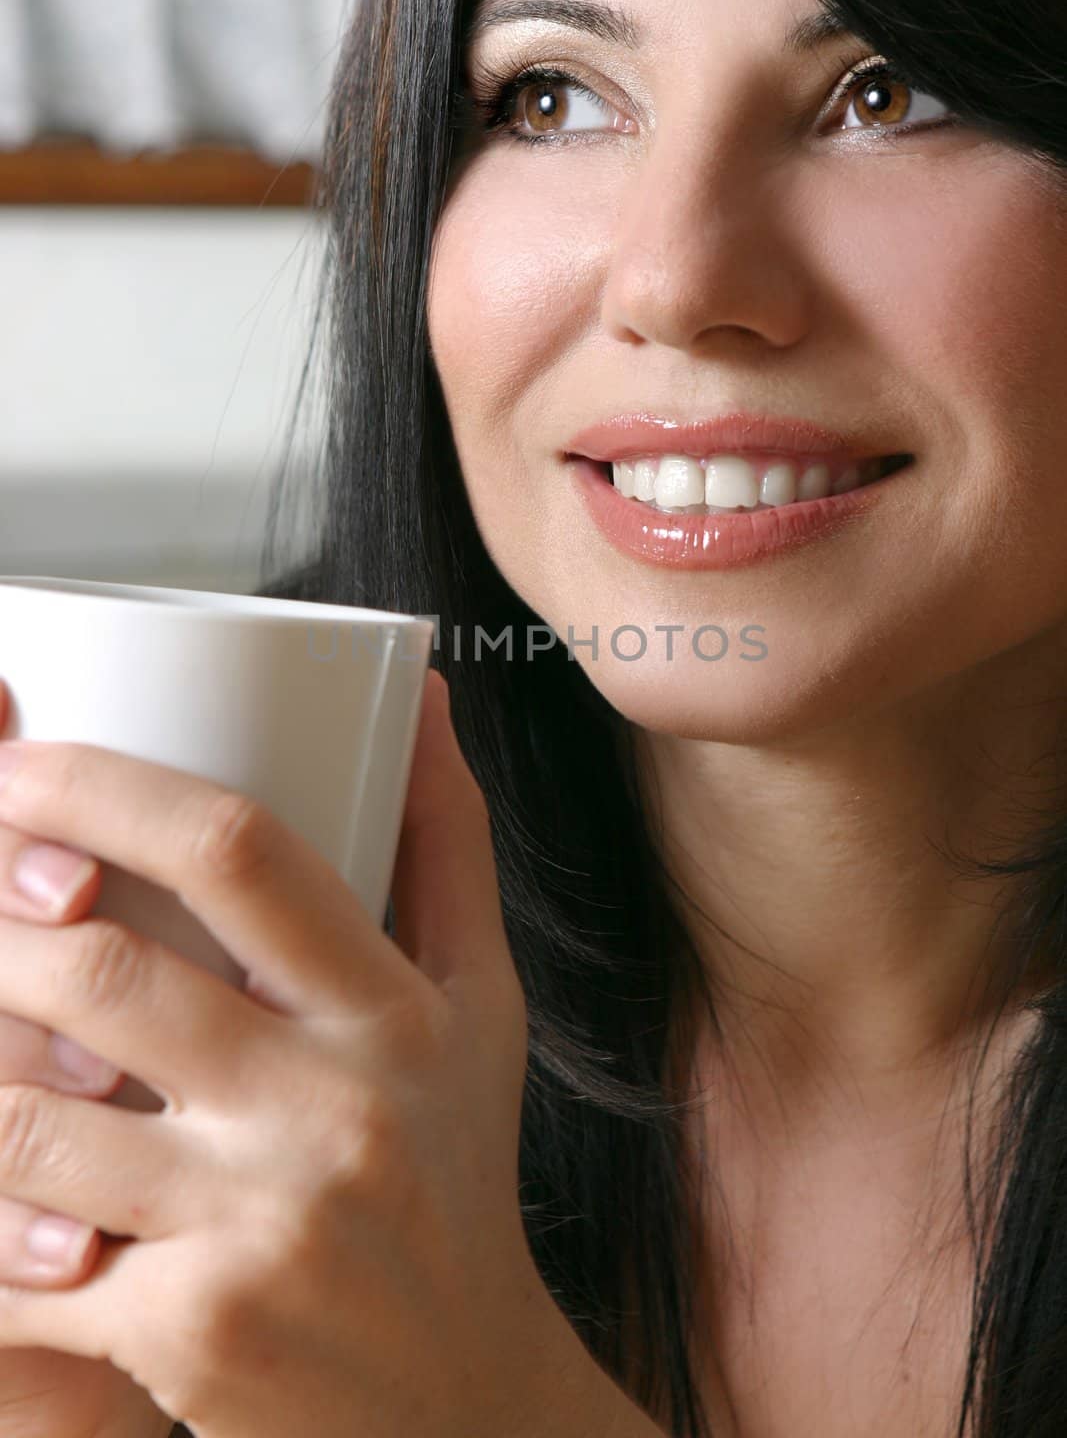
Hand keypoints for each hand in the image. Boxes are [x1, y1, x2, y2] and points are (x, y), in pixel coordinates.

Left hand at [0, 668, 582, 1437]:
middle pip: (99, 969)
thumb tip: (423, 692)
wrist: (468, 1404)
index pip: (239, 849)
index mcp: (391, 1010)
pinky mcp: (192, 1336)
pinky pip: (18, 1268)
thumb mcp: (480, 1003)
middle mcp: (330, 1110)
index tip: (20, 761)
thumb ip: (447, 841)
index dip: (103, 786)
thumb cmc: (456, 1175)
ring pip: (22, 1123)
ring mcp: (258, 1229)